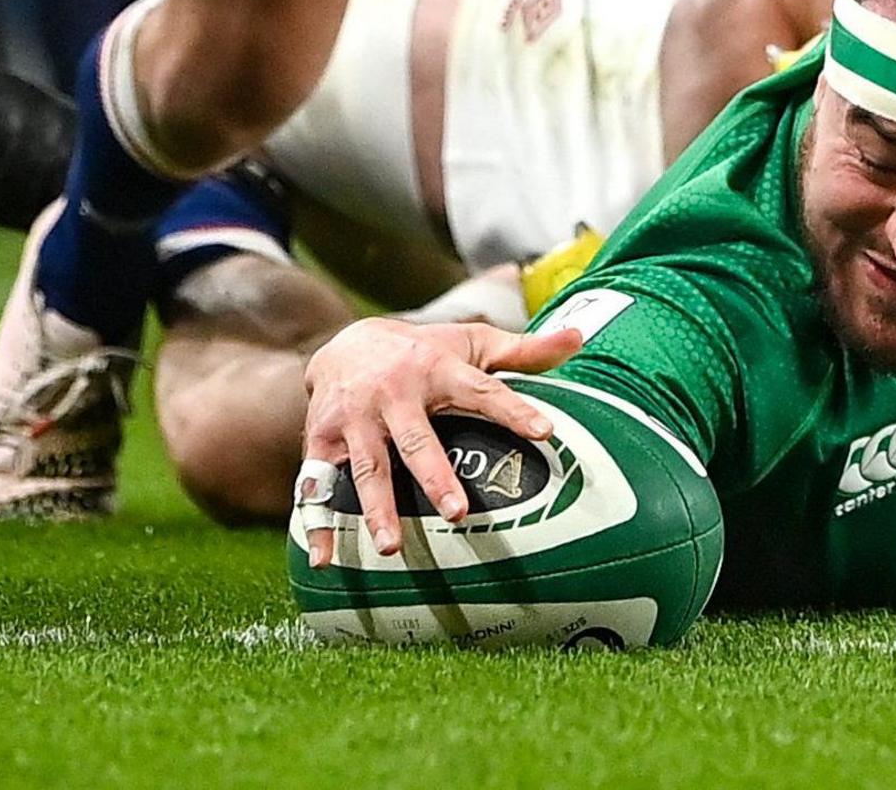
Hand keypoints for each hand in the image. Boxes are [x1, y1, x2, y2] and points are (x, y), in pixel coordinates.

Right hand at [297, 317, 582, 566]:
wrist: (344, 342)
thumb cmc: (423, 353)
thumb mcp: (471, 343)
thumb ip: (525, 351)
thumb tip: (579, 336)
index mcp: (437, 369)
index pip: (482, 390)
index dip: (514, 409)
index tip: (545, 432)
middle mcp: (394, 393)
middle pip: (415, 438)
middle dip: (434, 475)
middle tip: (458, 512)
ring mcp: (355, 418)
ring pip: (367, 467)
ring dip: (377, 508)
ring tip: (392, 548)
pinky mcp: (322, 438)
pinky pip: (316, 483)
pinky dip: (317, 522)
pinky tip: (325, 558)